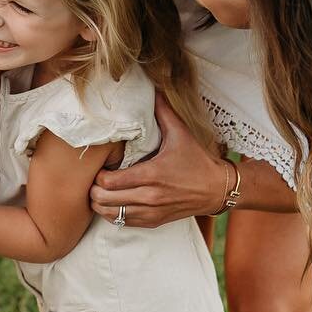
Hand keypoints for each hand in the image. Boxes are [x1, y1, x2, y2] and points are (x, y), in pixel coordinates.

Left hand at [89, 94, 228, 227]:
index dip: (99, 174)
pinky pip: (123, 223)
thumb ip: (162, 111)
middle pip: (104, 200)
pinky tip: (113, 202)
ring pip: (111, 214)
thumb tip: (152, 88)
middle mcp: (149, 197)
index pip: (109, 181)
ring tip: (100, 191)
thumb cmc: (197, 161)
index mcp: (152, 175)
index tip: (101, 166)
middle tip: (95, 179)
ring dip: (100, 204)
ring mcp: (151, 212)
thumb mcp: (180, 133)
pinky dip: (113, 214)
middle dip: (94, 189)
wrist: (217, 189)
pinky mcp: (154, 222)